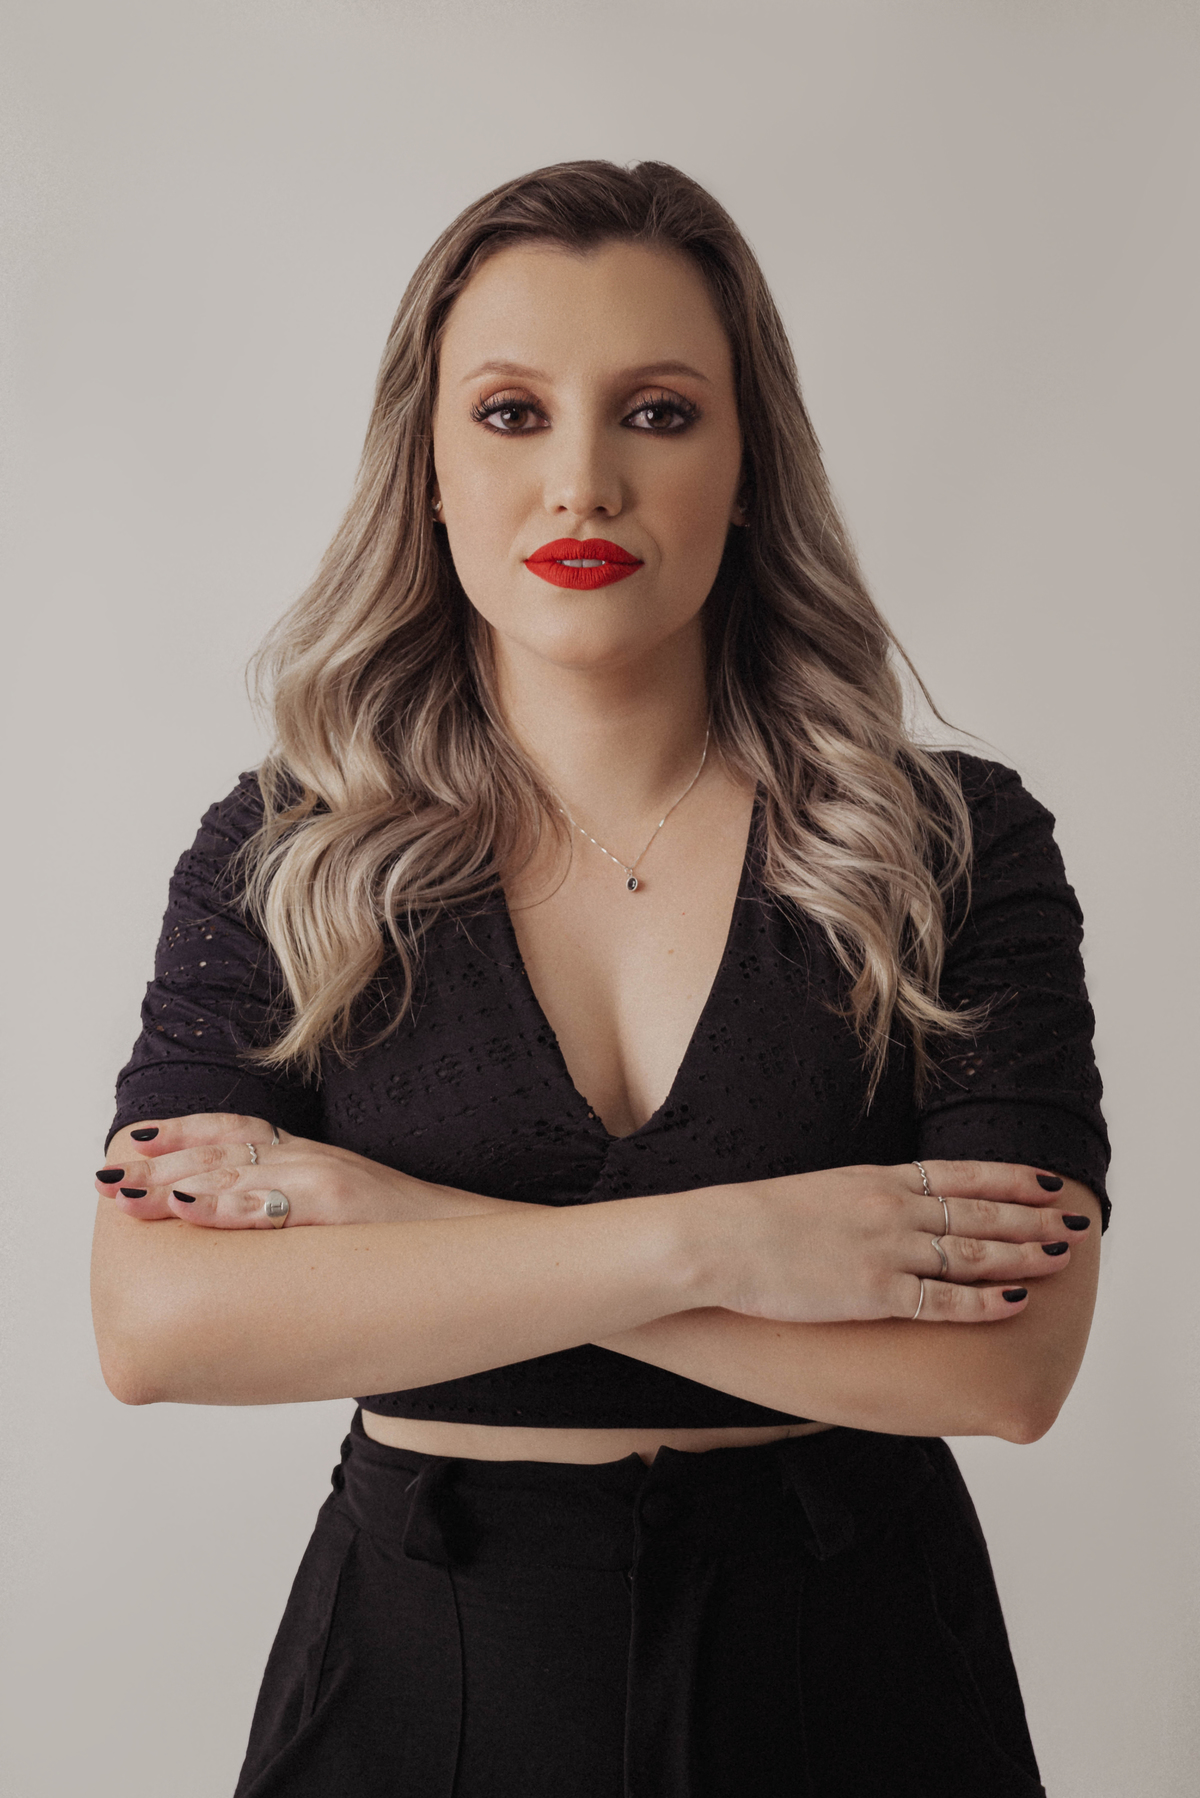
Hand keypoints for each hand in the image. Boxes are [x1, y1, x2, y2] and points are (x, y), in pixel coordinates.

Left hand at [95, 1114, 497, 1227]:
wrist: (487, 1245)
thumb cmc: (415, 1249)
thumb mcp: (352, 1221)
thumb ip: (305, 1220)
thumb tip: (258, 1245)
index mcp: (315, 1159)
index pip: (237, 1129)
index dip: (181, 1133)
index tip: (133, 1144)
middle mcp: (316, 1158)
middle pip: (222, 1146)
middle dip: (158, 1163)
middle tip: (107, 1179)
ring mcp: (331, 1178)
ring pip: (235, 1169)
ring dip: (173, 1182)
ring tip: (125, 1196)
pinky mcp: (345, 1205)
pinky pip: (273, 1202)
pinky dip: (224, 1204)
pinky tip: (187, 1210)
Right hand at [696, 1159, 1086, 1324]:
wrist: (714, 1240)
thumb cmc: (753, 1218)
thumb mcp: (820, 1190)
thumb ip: (864, 1198)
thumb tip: (894, 1206)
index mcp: (876, 1178)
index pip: (959, 1173)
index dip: (1008, 1179)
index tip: (1044, 1181)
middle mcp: (891, 1208)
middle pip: (979, 1211)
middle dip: (1033, 1217)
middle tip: (1077, 1221)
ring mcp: (885, 1250)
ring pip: (973, 1252)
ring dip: (1022, 1254)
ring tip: (1061, 1256)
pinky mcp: (872, 1293)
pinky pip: (941, 1299)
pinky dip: (983, 1300)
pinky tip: (1014, 1300)